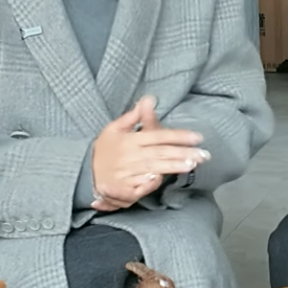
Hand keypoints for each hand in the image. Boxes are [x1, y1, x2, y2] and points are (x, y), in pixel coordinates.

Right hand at [90, 97, 207, 211]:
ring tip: (191, 164)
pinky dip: (150, 183)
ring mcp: (127, 173)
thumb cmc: (103, 149)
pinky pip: (140, 186)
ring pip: (154, 168)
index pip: (158, 136)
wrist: (83, 172)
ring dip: (173, 166)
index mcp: (130, 139)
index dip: (179, 136)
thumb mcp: (114, 128)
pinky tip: (163, 179)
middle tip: (203, 154)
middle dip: (183, 153)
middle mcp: (130, 155)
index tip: (198, 137)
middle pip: (161, 153)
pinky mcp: (123, 188)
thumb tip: (149, 99)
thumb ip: (133, 116)